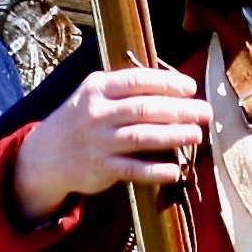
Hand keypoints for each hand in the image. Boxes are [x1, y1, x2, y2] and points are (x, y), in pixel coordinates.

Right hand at [7, 66, 212, 222]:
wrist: (46, 155)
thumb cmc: (82, 119)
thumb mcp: (94, 94)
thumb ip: (126, 88)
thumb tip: (174, 86)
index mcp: (98, 89)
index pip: (138, 81)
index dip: (168, 84)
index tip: (191, 88)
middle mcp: (97, 113)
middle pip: (145, 109)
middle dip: (179, 110)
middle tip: (205, 113)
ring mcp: (98, 142)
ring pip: (142, 137)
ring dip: (174, 136)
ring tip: (196, 135)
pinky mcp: (100, 168)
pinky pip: (133, 169)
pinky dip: (155, 170)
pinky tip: (175, 170)